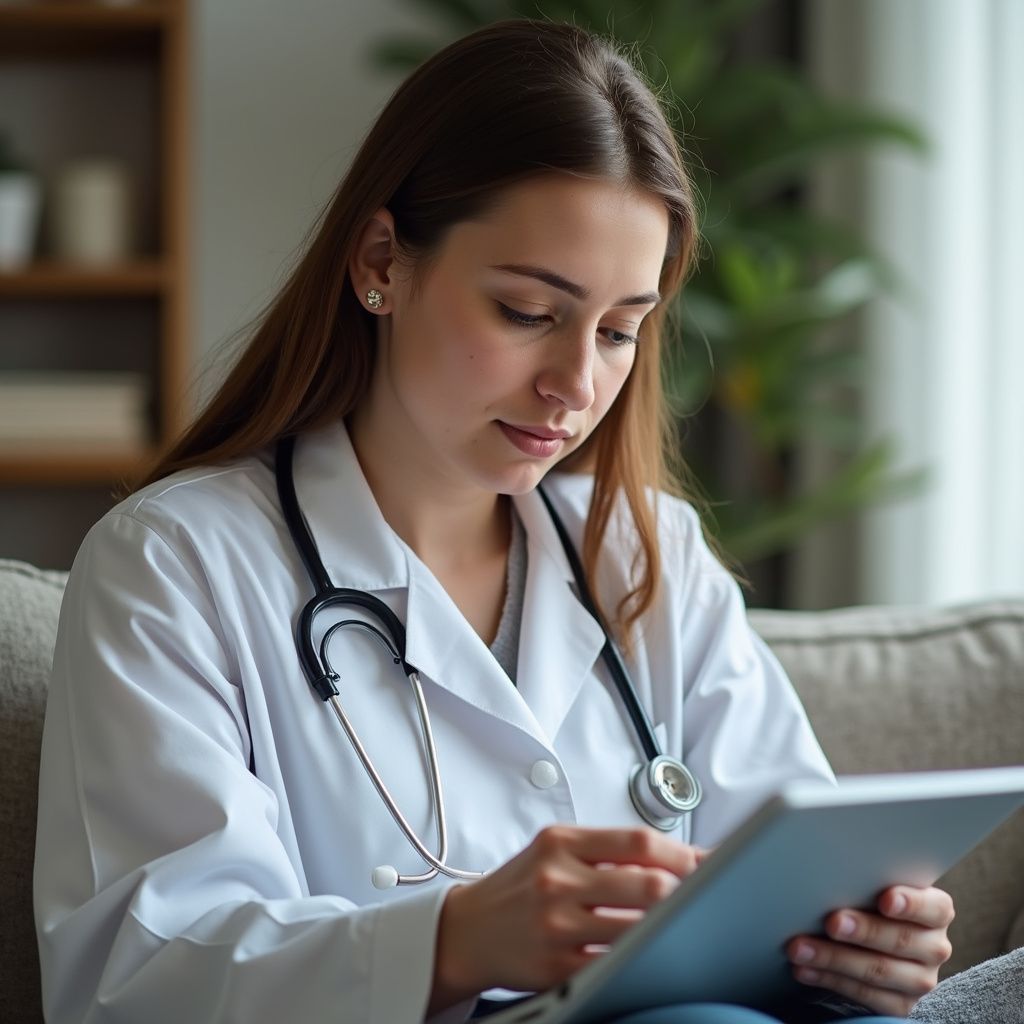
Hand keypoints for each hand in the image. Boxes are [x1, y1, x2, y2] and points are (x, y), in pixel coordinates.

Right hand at [428, 825, 706, 1013]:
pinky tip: (648, 948)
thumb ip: (609, 848)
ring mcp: (556, 925)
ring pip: (637, 926)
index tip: (706, 862)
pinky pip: (615, 961)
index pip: (637, 842)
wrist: (467, 929)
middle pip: (646, 884)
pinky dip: (639, 954)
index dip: (682, 853)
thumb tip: (679, 854)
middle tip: (704, 895)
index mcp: (560, 843)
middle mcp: (557, 879)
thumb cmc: (521, 885)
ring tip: (679, 921)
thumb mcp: (555, 849)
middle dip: (685, 892)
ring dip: (667, 925)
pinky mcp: (556, 966)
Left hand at [786, 885, 954, 1016]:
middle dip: (862, 930)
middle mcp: (934, 946)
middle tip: (831, 922)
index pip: (932, 907)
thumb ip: (866, 879)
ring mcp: (920, 979)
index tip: (885, 899)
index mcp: (936, 911)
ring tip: (799, 948)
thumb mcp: (875, 886)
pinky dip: (829, 980)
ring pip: (878, 970)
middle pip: (899, 939)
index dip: (910, 903)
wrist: (872, 940)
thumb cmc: (869, 900)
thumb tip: (833, 870)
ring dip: (834, 958)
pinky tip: (804, 969)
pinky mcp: (900, 1004)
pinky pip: (864, 996)